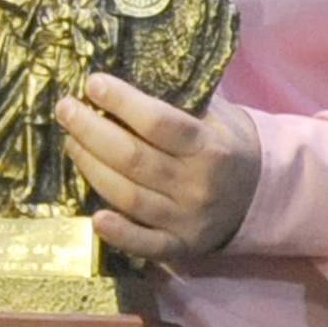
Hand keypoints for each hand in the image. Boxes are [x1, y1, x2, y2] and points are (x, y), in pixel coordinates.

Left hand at [56, 72, 260, 264]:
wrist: (262, 196)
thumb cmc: (227, 145)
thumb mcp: (217, 117)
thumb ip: (180, 102)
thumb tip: (125, 80)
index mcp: (210, 146)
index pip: (158, 123)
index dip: (122, 102)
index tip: (92, 83)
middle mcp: (197, 184)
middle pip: (133, 158)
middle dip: (91, 131)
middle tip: (66, 109)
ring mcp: (188, 219)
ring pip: (129, 196)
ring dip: (92, 168)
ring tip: (70, 142)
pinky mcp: (181, 246)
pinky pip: (146, 244)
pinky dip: (119, 233)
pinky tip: (95, 218)